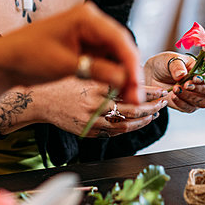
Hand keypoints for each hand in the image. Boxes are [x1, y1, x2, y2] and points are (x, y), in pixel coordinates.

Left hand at [0, 2, 142, 103]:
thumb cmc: (29, 55)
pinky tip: (116, 89)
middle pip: (121, 46)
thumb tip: (124, 80)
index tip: (137, 86)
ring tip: (128, 97)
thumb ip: (97, 71)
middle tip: (135, 96)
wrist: (6, 60)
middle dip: (129, 71)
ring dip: (122, 75)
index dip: (131, 64)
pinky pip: (106, 59)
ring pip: (116, 54)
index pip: (119, 39)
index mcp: (86, 17)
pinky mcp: (85, 45)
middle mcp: (91, 21)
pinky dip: (112, 74)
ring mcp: (89, 33)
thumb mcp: (65, 65)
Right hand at [29, 77, 167, 137]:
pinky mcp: (88, 132)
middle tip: (163, 101)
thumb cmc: (64, 82)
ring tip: (154, 113)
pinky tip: (136, 122)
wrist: (41, 101)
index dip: (149, 91)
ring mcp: (92, 121)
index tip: (161, 89)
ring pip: (125, 125)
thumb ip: (107, 73)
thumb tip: (133, 70)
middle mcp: (95, 104)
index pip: (130, 89)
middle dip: (152, 106)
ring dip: (143, 120)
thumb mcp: (85, 70)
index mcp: (96, 85)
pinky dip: (128, 128)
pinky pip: (113, 133)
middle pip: (132, 109)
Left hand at [144, 52, 204, 112]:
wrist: (152, 74)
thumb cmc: (165, 64)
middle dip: (201, 88)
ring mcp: (198, 95)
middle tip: (186, 84)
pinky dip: (181, 103)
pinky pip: (190, 108)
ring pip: (204, 101)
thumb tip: (182, 75)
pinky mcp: (188, 105)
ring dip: (190, 96)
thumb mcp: (170, 59)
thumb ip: (177, 66)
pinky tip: (173, 95)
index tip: (197, 77)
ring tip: (176, 88)